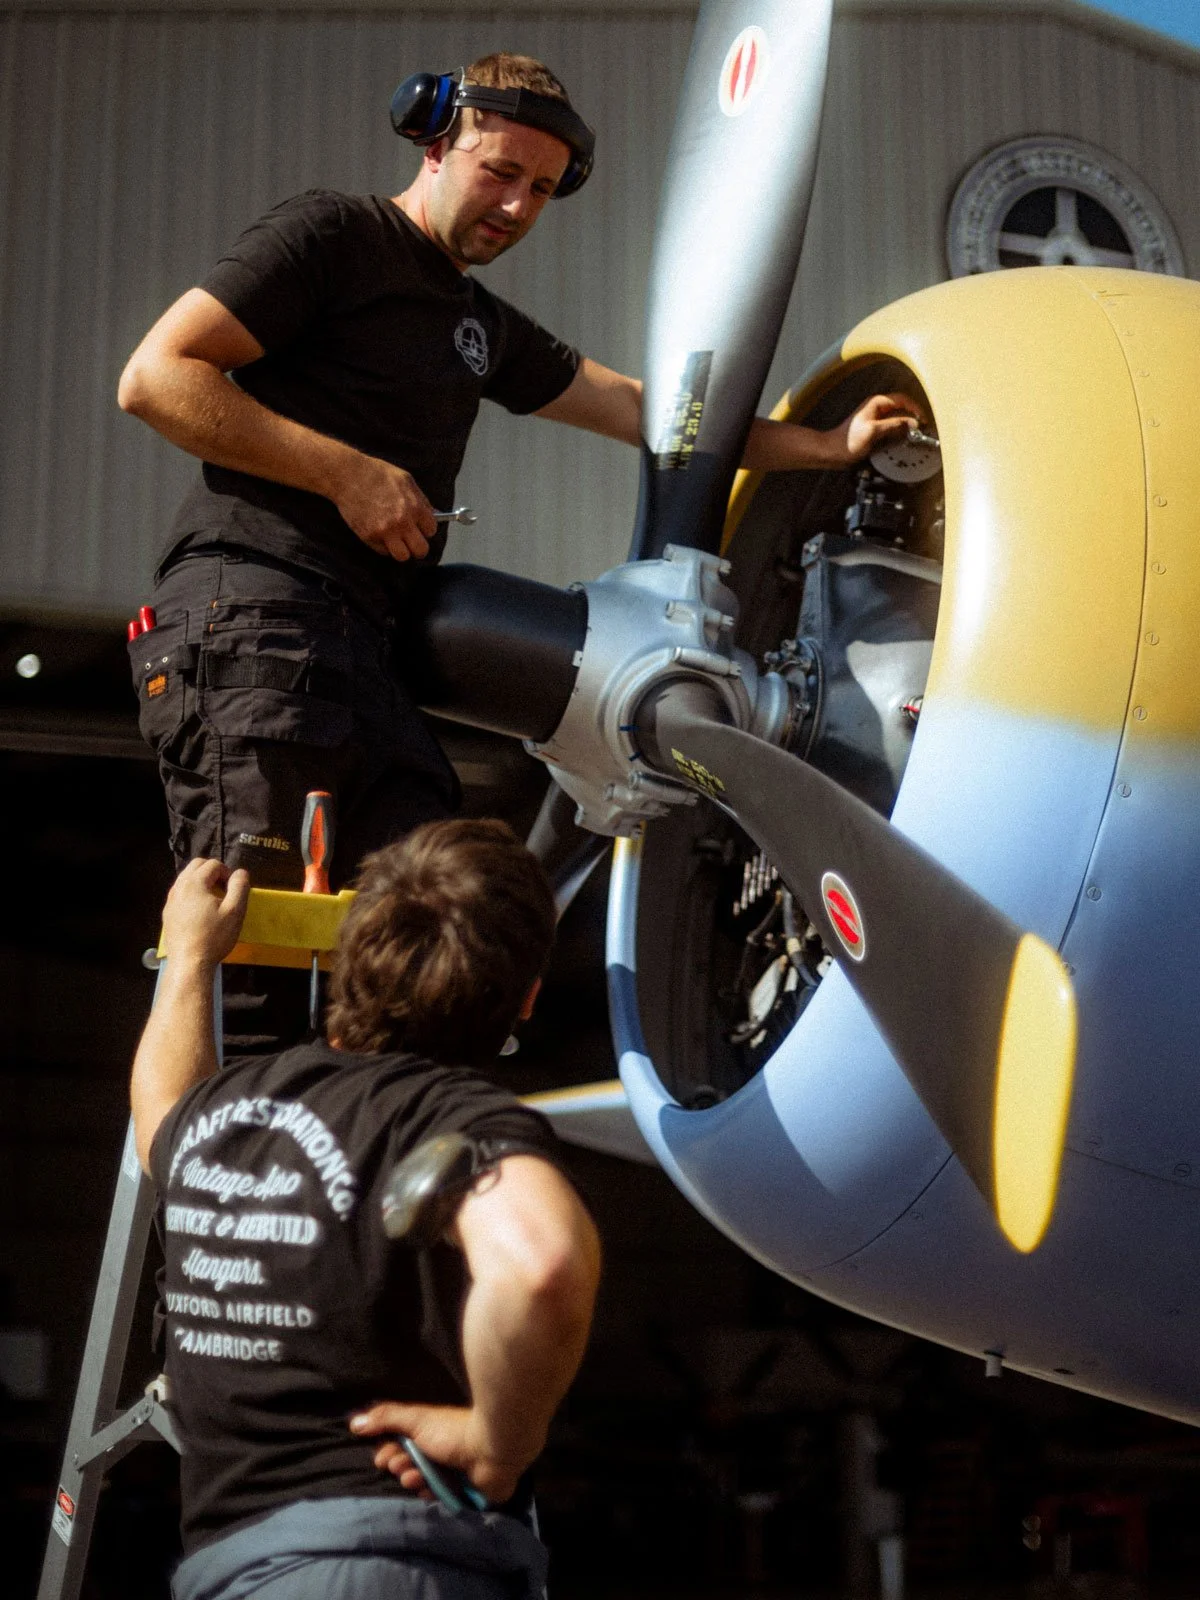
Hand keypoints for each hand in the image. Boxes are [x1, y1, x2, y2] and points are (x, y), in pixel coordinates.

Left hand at [161, 859, 250, 968]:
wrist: (189, 963)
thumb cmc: (214, 937)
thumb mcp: (235, 911)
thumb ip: (240, 887)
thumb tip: (241, 873)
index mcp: (194, 883)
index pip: (213, 864)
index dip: (228, 873)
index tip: (234, 890)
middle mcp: (179, 887)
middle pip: (196, 865)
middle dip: (213, 872)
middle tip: (225, 890)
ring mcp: (170, 901)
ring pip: (186, 878)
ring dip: (202, 882)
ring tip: (214, 900)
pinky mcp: (168, 913)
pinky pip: (180, 893)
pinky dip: (192, 893)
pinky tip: (201, 912)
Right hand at [333, 455, 435, 561]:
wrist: (348, 475)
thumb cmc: (377, 474)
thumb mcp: (406, 480)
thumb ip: (421, 500)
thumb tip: (434, 514)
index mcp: (415, 507)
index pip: (431, 530)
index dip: (425, 529)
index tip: (419, 527)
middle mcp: (402, 522)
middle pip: (421, 550)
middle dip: (418, 546)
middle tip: (411, 540)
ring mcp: (385, 531)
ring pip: (403, 556)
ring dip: (401, 550)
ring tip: (396, 540)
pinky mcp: (369, 536)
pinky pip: (383, 551)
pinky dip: (383, 546)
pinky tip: (379, 533)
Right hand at [349, 1402, 531, 1507]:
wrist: (490, 1450)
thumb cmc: (452, 1431)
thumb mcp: (416, 1419)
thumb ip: (386, 1418)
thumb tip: (354, 1421)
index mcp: (428, 1432)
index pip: (400, 1445)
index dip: (388, 1453)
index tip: (382, 1458)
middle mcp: (437, 1451)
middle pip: (408, 1464)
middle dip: (400, 1466)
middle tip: (400, 1464)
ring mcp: (450, 1471)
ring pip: (421, 1482)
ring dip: (413, 1480)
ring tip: (417, 1475)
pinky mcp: (460, 1491)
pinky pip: (438, 1497)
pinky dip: (431, 1493)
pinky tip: (430, 1489)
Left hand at [829, 392, 925, 465]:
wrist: (833, 452)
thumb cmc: (848, 441)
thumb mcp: (873, 432)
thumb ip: (894, 425)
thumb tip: (912, 423)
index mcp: (877, 403)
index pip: (903, 399)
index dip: (915, 408)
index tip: (923, 419)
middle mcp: (878, 408)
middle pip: (902, 408)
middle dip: (913, 416)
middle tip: (922, 428)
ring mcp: (877, 418)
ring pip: (898, 418)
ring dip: (907, 425)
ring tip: (915, 434)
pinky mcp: (876, 429)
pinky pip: (892, 427)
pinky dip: (899, 432)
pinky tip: (903, 440)